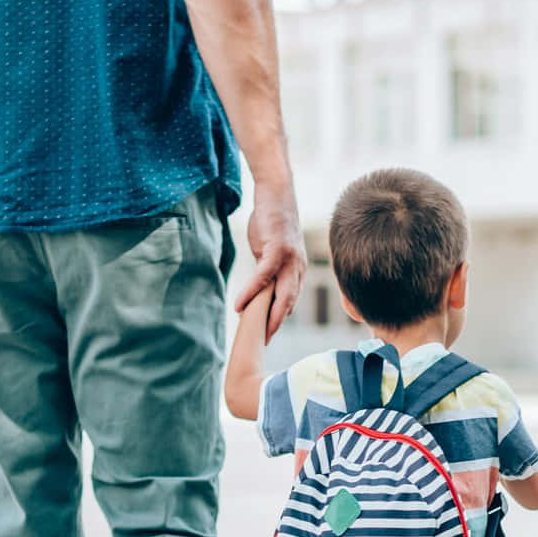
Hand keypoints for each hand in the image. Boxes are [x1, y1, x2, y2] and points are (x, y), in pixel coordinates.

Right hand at [235, 189, 305, 343]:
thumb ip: (269, 269)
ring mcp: (290, 259)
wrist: (276, 193)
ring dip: (267, 315)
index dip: (280, 318)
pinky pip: (263, 277)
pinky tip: (239, 305)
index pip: (290, 300)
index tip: (268, 335)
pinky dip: (251, 292)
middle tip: (265, 343)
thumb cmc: (272, 221)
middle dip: (277, 325)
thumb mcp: (272, 250)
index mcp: (298, 269)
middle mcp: (298, 267)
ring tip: (254, 332)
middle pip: (289, 303)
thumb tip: (260, 286)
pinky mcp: (277, 249)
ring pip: (281, 294)